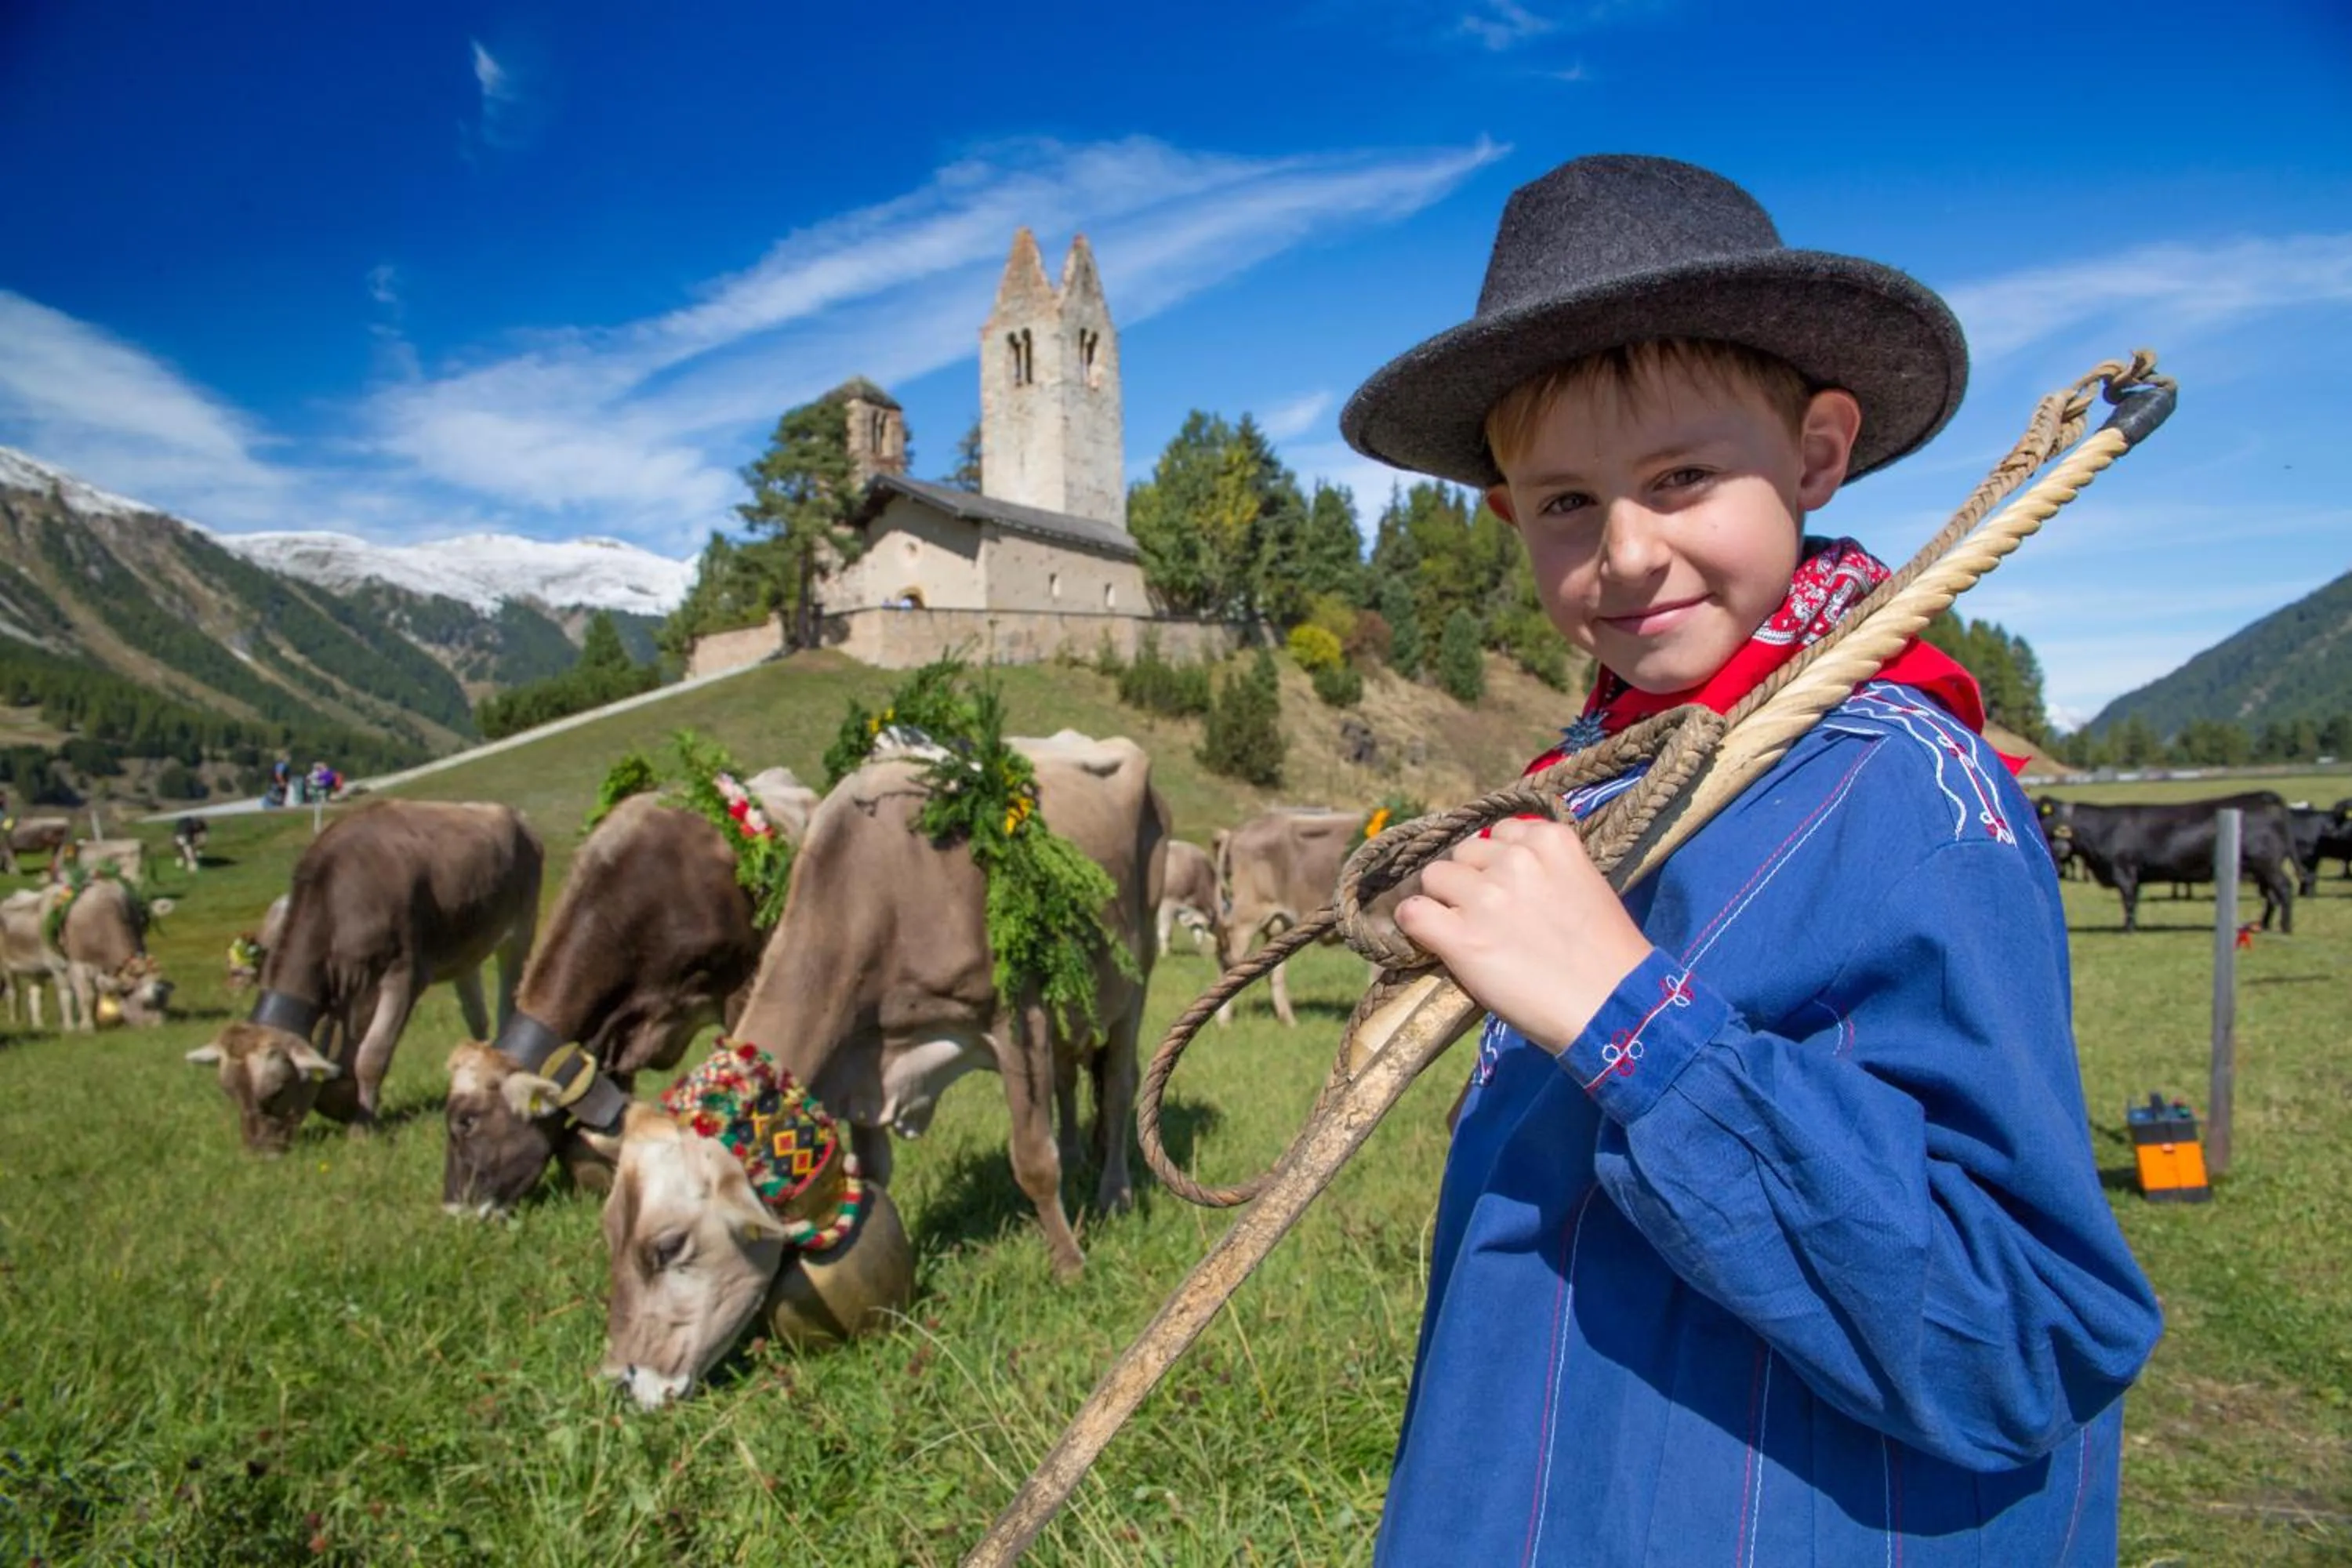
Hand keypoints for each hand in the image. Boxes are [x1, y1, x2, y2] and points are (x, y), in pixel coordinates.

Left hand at [1393, 816, 1652, 1054]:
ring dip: (1443, 901)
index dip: (1497, 861)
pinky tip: (1431, 940)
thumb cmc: (1606, 956)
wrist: (1612, 1008)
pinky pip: (1412, 913)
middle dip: (1470, 879)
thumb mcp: (1585, 887)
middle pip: (1464, 852)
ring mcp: (1486, 895)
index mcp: (1551, 841)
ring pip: (1434, 877)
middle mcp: (1516, 859)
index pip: (1501, 832)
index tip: (1507, 887)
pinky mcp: (1461, 936)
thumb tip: (1501, 868)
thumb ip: (1546, 868)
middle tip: (1486, 915)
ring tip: (1466, 931)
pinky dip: (1415, 925)